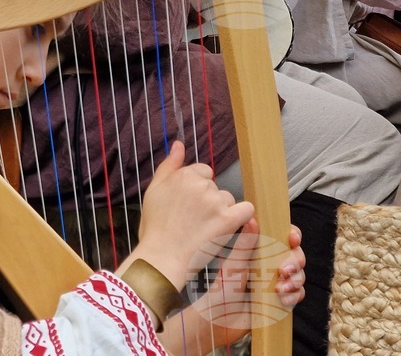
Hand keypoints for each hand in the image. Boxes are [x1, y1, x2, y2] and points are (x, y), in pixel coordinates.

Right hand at [127, 142, 254, 292]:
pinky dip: (241, 217)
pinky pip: (246, 209)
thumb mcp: (154, 190)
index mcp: (184, 175)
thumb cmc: (155, 227)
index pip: (203, 172)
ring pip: (227, 199)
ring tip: (203, 228)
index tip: (188, 205)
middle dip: (207, 200)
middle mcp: (201, 185)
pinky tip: (230, 225)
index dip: (196, 189)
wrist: (161, 257)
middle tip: (192, 219)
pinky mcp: (227, 220)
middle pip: (215, 186)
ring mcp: (215, 202)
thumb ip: (168, 165)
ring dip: (221, 210)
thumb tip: (179, 144)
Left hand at [161, 221, 305, 355]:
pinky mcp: (280, 299)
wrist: (218, 322)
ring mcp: (276, 282)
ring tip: (280, 290)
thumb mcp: (233, 267)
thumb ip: (244, 245)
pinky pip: (297, 294)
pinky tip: (282, 300)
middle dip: (295, 261)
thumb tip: (251, 219)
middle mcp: (270, 264)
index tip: (292, 239)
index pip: (282, 236)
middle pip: (295, 254)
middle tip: (283, 271)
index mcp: (259, 250)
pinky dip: (294, 295)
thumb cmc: (221, 291)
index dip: (292, 234)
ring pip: (299, 274)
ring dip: (295, 280)